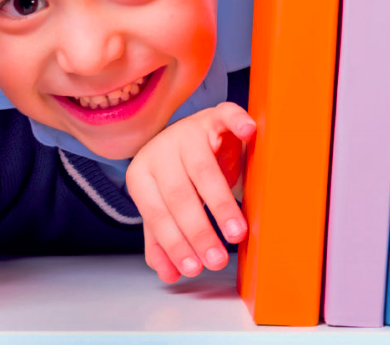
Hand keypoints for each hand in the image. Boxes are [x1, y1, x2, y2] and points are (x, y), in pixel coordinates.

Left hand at [125, 102, 255, 282]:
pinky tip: (248, 133)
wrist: (189, 135)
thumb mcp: (164, 207)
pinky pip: (226, 116)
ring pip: (203, 169)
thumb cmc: (177, 175)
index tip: (194, 267)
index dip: (174, 242)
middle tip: (217, 258)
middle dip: (199, 231)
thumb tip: (169, 273)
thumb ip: (163, 239)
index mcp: (141, 173)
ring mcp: (188, 130)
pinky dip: (237, 122)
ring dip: (220, 204)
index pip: (156, 212)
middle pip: (179, 194)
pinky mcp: (213, 116)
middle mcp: (160, 149)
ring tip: (236, 232)